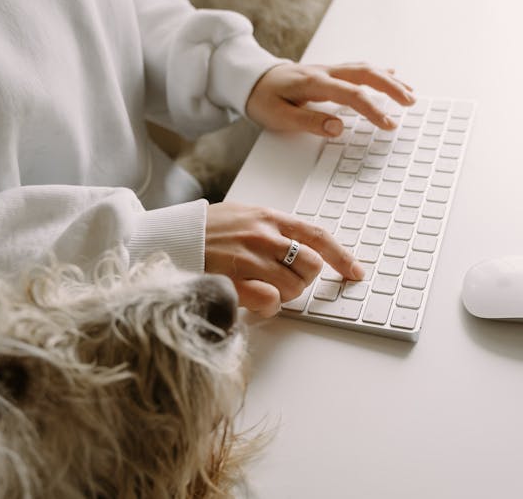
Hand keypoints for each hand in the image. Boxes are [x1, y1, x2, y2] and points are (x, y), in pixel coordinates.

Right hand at [205, 201, 363, 317]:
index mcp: (267, 218)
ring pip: (292, 287)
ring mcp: (248, 258)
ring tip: (262, 288)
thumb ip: (270, 228)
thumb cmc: (203, 231)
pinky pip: (269, 301)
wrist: (167, 238)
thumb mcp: (241, 216)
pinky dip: (268, 307)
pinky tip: (255, 301)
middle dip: (303, 280)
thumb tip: (298, 247)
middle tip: (285, 281)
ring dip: (284, 295)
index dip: (341, 257)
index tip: (355, 272)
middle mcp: (262, 236)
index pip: (316, 236)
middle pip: (310, 266)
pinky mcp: (233, 281)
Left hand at [246, 62, 413, 137]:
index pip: (352, 95)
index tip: (389, 125)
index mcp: (314, 83)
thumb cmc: (263, 99)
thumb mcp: (280, 117)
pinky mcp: (328, 72)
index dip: (373, 110)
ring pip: (365, 69)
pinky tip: (391, 75)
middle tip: (410, 102)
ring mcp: (327, 70)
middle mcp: (325, 72)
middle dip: (391, 88)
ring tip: (409, 93)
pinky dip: (378, 72)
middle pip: (366, 74)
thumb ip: (310, 122)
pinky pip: (358, 69)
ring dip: (389, 79)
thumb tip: (338, 128)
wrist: (250, 80)